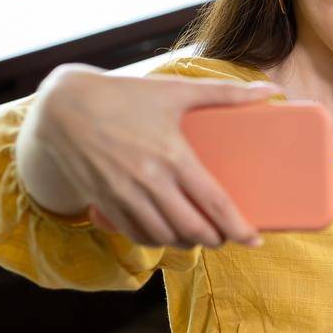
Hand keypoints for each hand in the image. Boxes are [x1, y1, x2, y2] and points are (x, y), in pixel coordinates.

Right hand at [18, 64, 281, 248]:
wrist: (62, 106)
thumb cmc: (124, 96)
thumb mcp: (175, 91)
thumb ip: (226, 93)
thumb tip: (269, 89)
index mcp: (172, 156)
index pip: (214, 203)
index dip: (238, 227)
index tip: (255, 240)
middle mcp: (149, 182)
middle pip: (192, 228)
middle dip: (216, 239)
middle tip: (229, 237)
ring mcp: (124, 195)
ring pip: (163, 236)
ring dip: (187, 243)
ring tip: (202, 237)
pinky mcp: (104, 202)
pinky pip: (135, 234)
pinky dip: (156, 240)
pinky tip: (168, 235)